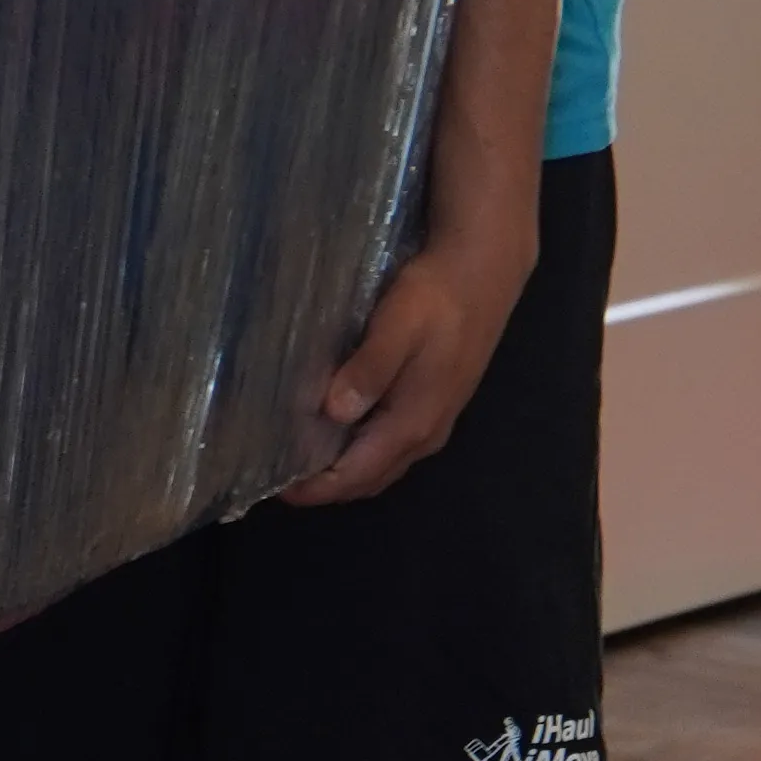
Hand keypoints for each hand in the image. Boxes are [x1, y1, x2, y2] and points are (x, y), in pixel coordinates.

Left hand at [280, 221, 532, 507]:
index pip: (356, 475)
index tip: (275, 488)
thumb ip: (368, 370)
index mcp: (412, 423)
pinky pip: (393, 449)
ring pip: (383, 467)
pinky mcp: (437, 406)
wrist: (485, 272)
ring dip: (345, 472)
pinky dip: (363, 454)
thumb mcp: (398, 326)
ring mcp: (435, 423)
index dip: (315, 488)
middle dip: (327, 487)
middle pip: (369, 480)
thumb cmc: (437, 297)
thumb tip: (333, 411)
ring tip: (303, 458)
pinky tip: (339, 430)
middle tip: (281, 476)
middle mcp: (425, 435)